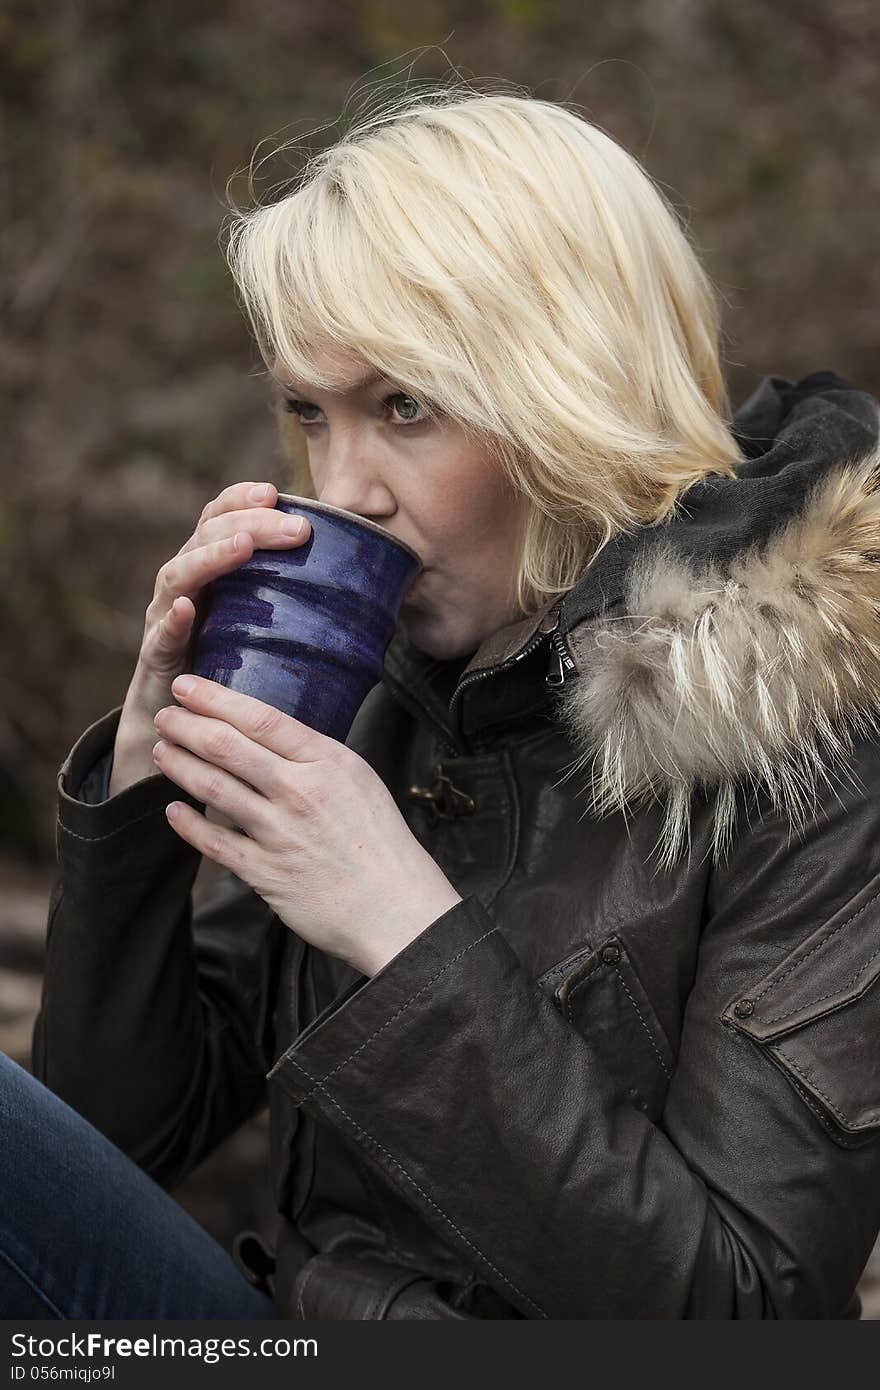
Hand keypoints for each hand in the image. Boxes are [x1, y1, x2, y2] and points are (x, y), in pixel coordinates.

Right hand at [112, 481, 312, 793]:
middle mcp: (184, 584)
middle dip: (249, 525)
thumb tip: (369, 590)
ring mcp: (165, 618)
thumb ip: (296, 602)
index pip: (219, 518)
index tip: (277, 492)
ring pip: (178, 575)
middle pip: (206, 536)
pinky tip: (188, 610)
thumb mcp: (265, 626)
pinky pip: (160, 636)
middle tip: (295, 527)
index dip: (242, 500)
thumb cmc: (232, 668)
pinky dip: (173, 621)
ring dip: (211, 558)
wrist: (182, 722)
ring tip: (242, 548)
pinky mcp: (156, 657)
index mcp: (211, 569)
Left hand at [152, 674, 463, 975]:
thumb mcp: (360, 780)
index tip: (186, 686)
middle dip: (186, 726)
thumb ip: (315, 758)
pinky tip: (171, 810)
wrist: (396, 909)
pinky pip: (215, 842)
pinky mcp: (265, 873)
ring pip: (214, 788)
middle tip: (163, 715)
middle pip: (228, 747)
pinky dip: (188, 824)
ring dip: (179, 766)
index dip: (215, 699)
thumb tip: (269, 737)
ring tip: (160, 752)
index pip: (260, 718)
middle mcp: (300, 792)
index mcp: (327, 762)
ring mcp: (280, 833)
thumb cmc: (381, 843)